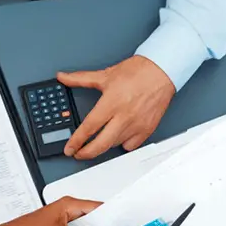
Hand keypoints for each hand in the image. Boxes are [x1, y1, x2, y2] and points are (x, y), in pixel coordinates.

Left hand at [0, 196, 105, 225]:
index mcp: (69, 204)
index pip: (95, 206)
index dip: (109, 214)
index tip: (119, 221)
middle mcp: (67, 206)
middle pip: (91, 213)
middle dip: (102, 223)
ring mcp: (63, 213)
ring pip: (84, 220)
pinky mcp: (59, 221)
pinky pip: (76, 225)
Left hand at [58, 56, 174, 158]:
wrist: (162, 71)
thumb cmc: (138, 72)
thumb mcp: (105, 74)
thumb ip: (80, 78)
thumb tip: (63, 77)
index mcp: (111, 103)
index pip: (89, 127)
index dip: (77, 141)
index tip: (70, 148)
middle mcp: (124, 116)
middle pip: (101, 144)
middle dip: (86, 153)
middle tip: (79, 154)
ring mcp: (136, 125)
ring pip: (115, 145)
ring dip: (104, 145)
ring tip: (98, 142)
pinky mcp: (147, 129)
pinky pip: (131, 145)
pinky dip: (123, 144)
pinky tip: (118, 138)